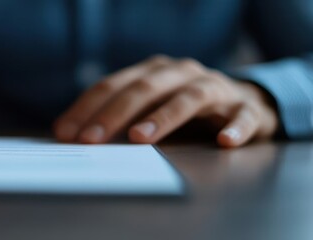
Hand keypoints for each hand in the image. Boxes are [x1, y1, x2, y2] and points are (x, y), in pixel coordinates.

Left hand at [54, 55, 277, 147]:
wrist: (247, 104)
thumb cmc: (186, 111)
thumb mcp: (151, 108)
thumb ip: (119, 119)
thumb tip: (74, 138)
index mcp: (154, 71)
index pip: (113, 85)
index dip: (87, 108)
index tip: (65, 132)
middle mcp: (182, 73)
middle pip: (144, 89)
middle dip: (113, 114)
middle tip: (90, 139)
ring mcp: (216, 87)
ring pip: (188, 98)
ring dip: (162, 118)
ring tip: (139, 138)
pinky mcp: (245, 107)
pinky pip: (243, 116)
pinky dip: (235, 128)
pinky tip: (224, 142)